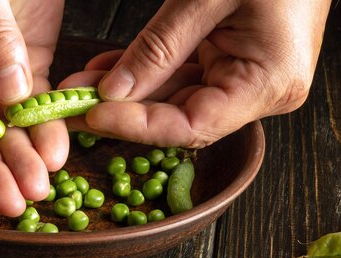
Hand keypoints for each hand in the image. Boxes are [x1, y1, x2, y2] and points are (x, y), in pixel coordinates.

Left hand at [61, 0, 331, 147]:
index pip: (192, 126)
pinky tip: (108, 72)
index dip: (138, 126)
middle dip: (122, 111)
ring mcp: (245, 78)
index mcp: (269, 82)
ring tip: (80, 87)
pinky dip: (145, 73)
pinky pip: (181, 76)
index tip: (93, 115)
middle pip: (179, 118)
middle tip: (71, 106)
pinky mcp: (231, 62)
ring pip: (174, 99)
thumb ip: (159, 47)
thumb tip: (112, 92)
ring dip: (127, 93)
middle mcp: (260, 91)